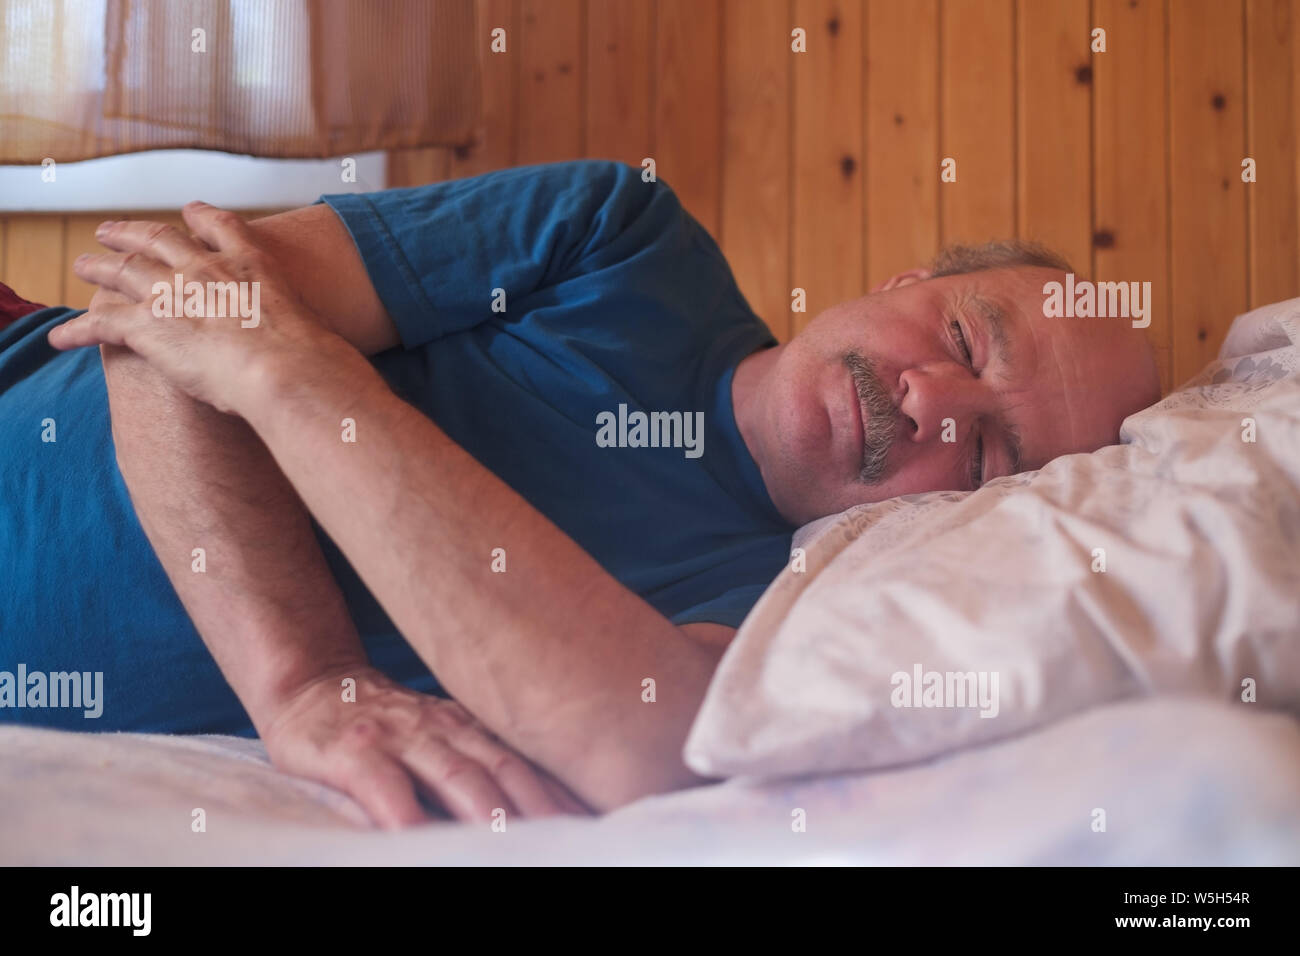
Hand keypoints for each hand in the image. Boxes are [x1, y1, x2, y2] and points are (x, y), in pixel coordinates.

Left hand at [48, 202, 332, 415]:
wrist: (288, 369)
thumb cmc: (314, 359)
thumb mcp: (321, 333)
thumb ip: (309, 336)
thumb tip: (328, 363)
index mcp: (252, 264)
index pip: (222, 227)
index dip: (201, 216)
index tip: (190, 210)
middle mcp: (208, 269)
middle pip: (159, 239)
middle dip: (133, 232)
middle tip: (111, 230)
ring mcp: (176, 292)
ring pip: (123, 271)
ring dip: (98, 267)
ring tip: (83, 265)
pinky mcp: (150, 324)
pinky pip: (103, 322)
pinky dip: (78, 330)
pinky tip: (61, 339)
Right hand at [261, 665, 589, 827]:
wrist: (312, 686)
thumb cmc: (387, 728)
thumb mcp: (442, 736)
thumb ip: (484, 764)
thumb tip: (542, 810)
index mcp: (476, 730)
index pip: (532, 766)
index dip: (567, 795)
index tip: (604, 822)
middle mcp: (449, 730)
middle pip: (509, 773)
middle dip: (547, 811)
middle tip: (578, 842)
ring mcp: (403, 738)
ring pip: (459, 778)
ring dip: (494, 816)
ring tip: (519, 848)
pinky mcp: (355, 753)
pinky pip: (385, 788)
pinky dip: (407, 817)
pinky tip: (419, 842)